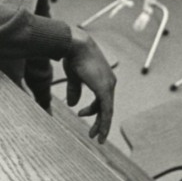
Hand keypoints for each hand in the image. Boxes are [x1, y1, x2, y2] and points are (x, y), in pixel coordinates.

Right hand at [63, 26, 116, 143]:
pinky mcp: (104, 89)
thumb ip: (75, 90)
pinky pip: (106, 110)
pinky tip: (99, 131)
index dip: (94, 110)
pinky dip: (103, 122)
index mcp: (103, 79)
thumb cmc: (74, 56)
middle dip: (99, 122)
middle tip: (94, 135)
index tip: (82, 114)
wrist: (75, 46)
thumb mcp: (74, 77)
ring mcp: (108, 86)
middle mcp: (109, 82)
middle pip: (106, 107)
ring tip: (93, 134)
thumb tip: (72, 104)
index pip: (102, 100)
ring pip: (107, 111)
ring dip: (101, 125)